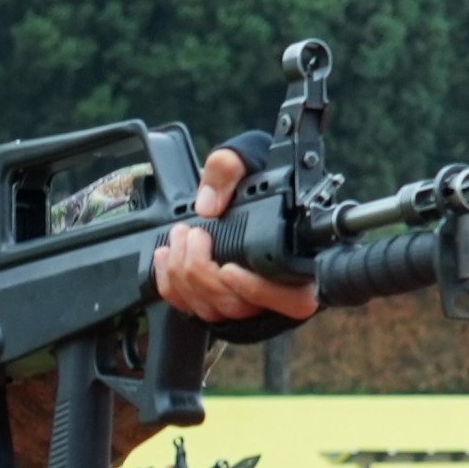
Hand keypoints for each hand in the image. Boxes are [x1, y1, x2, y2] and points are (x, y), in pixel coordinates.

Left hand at [151, 146, 321, 326]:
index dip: (257, 291)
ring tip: (180, 235)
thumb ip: (228, 169)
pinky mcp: (216, 300)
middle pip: (240, 308)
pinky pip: (189, 307)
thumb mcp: (249, 156)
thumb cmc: (256, 173)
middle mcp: (276, 289)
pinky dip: (170, 285)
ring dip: (184, 274)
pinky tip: (166, 255)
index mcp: (302, 263)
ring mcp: (244, 300)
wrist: (243, 185)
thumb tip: (208, 206)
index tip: (228, 269)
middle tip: (195, 234)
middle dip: (204, 273)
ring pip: (212, 311)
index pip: (293, 300)